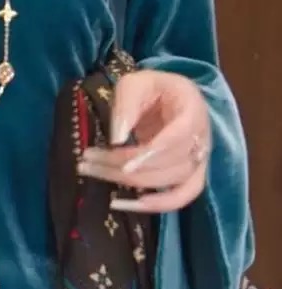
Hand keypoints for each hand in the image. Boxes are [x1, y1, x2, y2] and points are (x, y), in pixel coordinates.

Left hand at [76, 69, 209, 212]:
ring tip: (94, 173)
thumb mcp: (133, 83)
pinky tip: (126, 204)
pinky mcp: (191, 175)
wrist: (166, 96)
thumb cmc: (151, 88)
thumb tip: (117, 138)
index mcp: (192, 109)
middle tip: (87, 161)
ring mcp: (200, 159)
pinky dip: (157, 205)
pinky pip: (181, 197)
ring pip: (171, 182)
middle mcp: (202, 138)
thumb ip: (126, 105)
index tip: (122, 164)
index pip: (179, 137)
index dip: (152, 153)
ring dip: (131, 184)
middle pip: (170, 163)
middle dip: (125, 167)